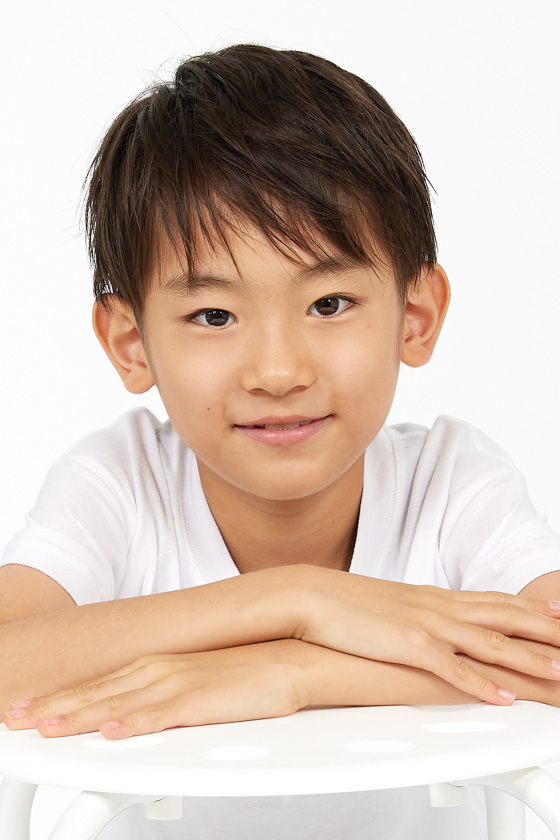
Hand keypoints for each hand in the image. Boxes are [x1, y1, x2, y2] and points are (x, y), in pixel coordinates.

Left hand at [3, 640, 307, 738]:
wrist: (284, 658)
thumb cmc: (239, 673)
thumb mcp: (189, 682)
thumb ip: (157, 697)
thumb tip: (129, 713)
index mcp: (153, 668)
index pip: (96, 686)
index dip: (59, 699)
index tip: (28, 710)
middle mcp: (158, 672)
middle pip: (96, 694)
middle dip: (54, 708)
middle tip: (18, 718)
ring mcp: (177, 684)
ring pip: (119, 704)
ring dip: (81, 716)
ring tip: (48, 729)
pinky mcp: (201, 700)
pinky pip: (161, 714)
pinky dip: (134, 722)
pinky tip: (113, 732)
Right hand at [291, 566, 559, 704]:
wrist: (313, 595)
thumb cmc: (349, 603)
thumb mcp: (394, 606)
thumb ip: (420, 613)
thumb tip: (434, 625)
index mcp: (435, 597)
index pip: (495, 601)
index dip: (531, 608)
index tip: (559, 614)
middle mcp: (438, 606)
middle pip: (505, 617)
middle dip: (545, 631)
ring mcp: (426, 624)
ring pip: (489, 642)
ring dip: (528, 657)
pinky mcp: (408, 645)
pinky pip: (451, 668)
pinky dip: (480, 683)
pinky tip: (501, 697)